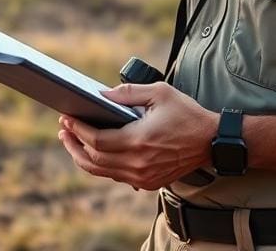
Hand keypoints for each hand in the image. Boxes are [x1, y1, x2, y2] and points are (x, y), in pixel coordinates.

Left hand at [57, 82, 218, 190]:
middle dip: (74, 144)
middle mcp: (138, 163)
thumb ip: (128, 92)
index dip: (79, 130)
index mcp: (139, 140)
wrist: (211, 141)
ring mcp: (143, 176)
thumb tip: (102, 95)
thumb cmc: (187, 114)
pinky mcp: (147, 182)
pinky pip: (115, 176)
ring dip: (83, 157)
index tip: (67, 118)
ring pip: (102, 172)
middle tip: (64, 130)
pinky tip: (94, 152)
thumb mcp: (159, 93)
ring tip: (71, 141)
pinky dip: (100, 165)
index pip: (97, 140)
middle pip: (94, 160)